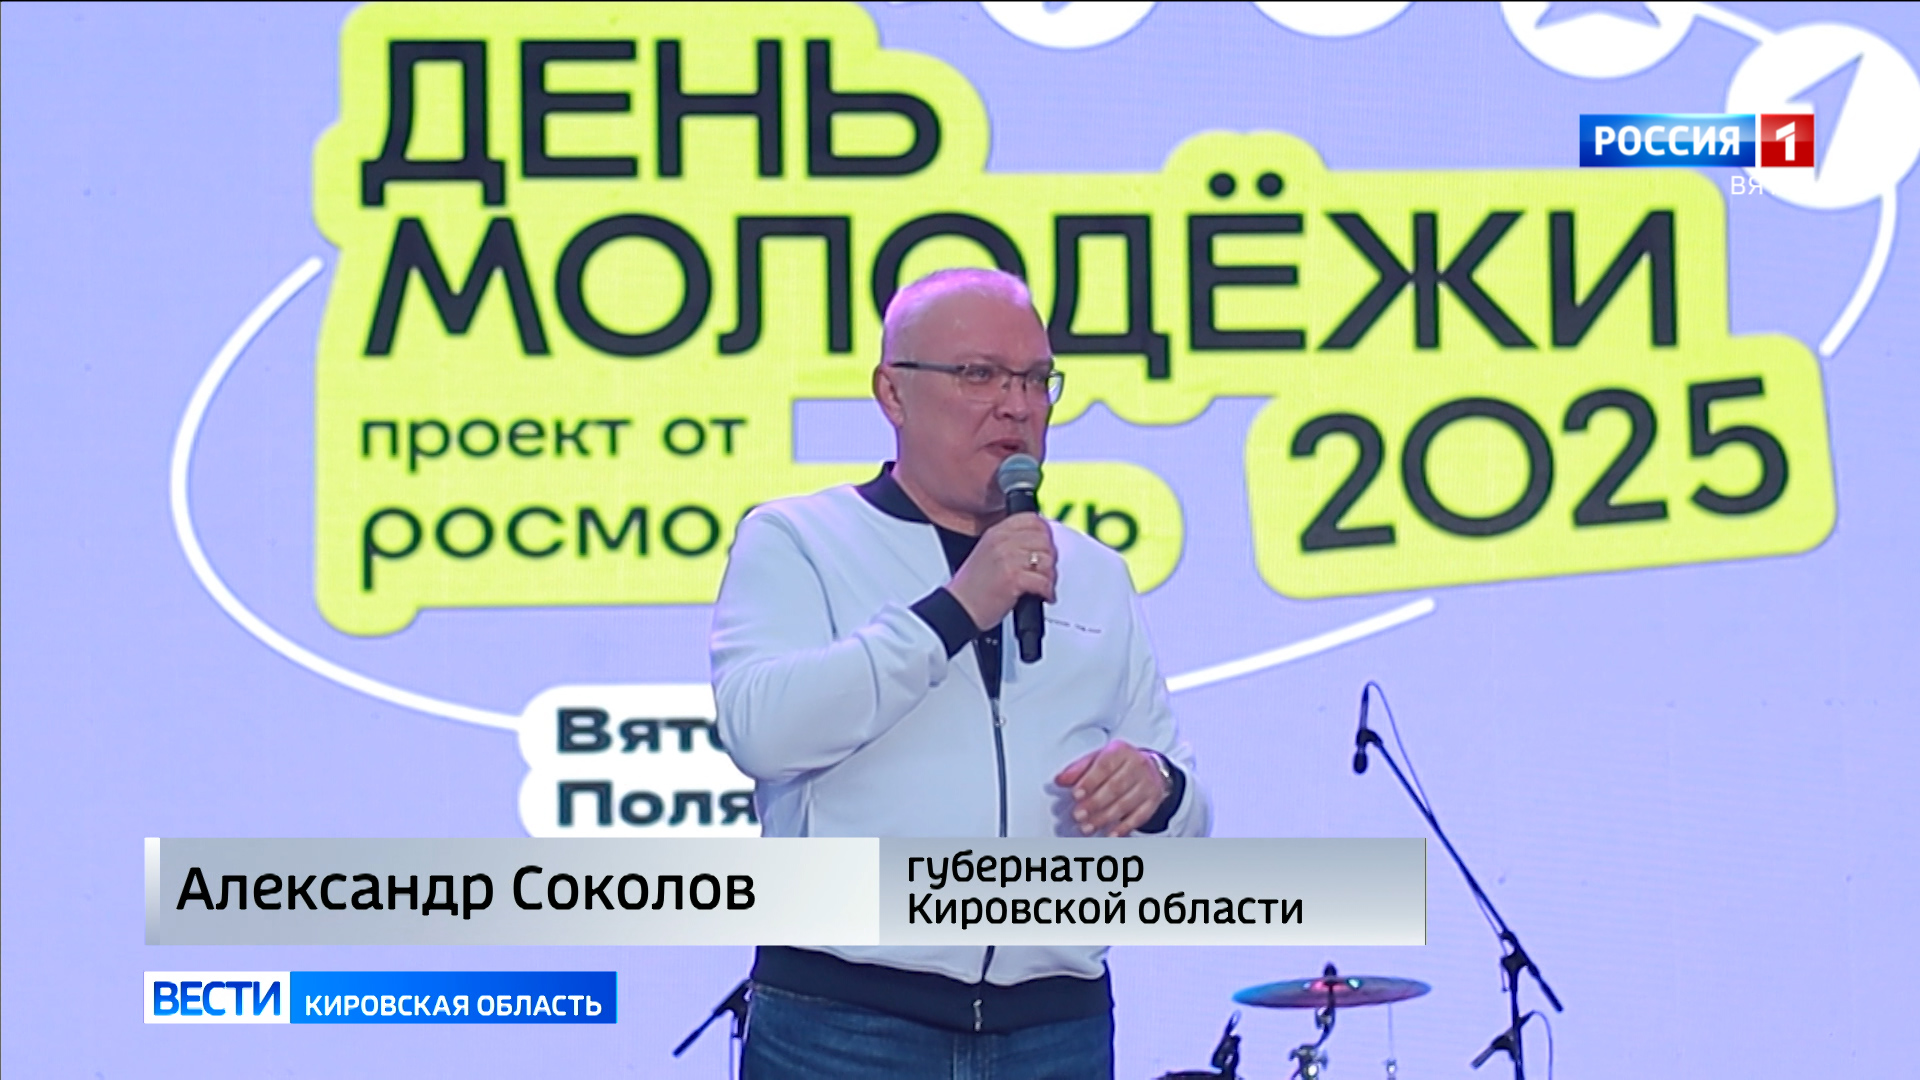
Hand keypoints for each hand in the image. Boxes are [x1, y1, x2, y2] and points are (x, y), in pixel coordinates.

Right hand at [946, 513, 1055, 629]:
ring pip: (1047, 560)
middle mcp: (1002, 542)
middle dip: (1050, 558)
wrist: (958, 609)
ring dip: (1050, 576)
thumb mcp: (987, 554)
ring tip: (1043, 585)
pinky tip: (1042, 596)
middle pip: (1044, 540)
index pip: (1032, 520)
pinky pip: (1043, 581)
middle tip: (1045, 571)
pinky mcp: (1013, 578)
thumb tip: (1039, 544)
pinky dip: (1047, 591)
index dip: (1045, 534)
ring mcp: (1007, 559)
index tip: (1046, 547)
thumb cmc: (972, 588)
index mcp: (996, 533)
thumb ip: (1011, 544)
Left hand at [1053, 740, 1170, 836]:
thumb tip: (1060, 780)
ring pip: (1125, 803)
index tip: (1076, 794)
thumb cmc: (1119, 763)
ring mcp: (1147, 784)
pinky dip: (1124, 827)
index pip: (1105, 765)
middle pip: (1115, 787)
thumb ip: (1079, 769)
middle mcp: (1137, 765)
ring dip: (1104, 818)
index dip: (1090, 781)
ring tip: (1088, 827)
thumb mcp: (1098, 758)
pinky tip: (1110, 834)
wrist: (1151, 767)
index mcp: (1121, 751)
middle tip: (1078, 815)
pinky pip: (1139, 816)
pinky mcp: (1153, 800)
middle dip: (1095, 803)